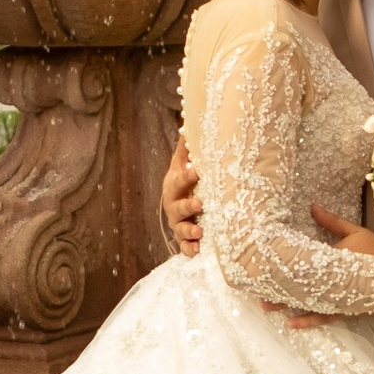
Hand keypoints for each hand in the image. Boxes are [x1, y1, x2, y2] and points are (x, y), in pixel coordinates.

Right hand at [161, 137, 203, 258]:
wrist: (179, 203)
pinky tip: (198, 251)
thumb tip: (189, 122)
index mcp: (174, 185)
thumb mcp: (183, 163)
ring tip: (200, 231)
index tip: (197, 170)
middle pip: (178, 206)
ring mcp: (178, 224)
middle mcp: (174, 206)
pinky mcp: (184, 239)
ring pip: (181, 229)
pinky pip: (184, 247)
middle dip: (188, 206)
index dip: (187, 176)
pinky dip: (190, 249)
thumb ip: (187, 147)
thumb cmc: (185, 180)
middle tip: (200, 204)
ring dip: (189, 231)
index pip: (180, 179)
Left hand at [271, 200, 373, 327]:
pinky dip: (308, 321)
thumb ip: (330, 221)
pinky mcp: (344, 310)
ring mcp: (336, 299)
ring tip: (266, 306)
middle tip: (256, 289)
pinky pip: (323, 318)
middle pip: (297, 286)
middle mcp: (329, 283)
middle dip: (277, 287)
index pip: (300, 263)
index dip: (281, 265)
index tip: (262, 265)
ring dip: (286, 305)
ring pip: (306, 304)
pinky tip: (292, 324)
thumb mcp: (352, 232)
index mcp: (330, 261)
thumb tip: (312, 205)